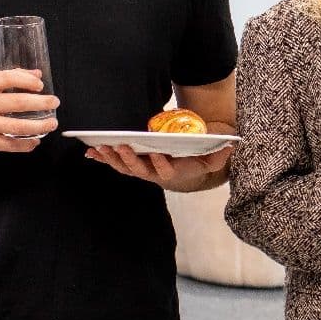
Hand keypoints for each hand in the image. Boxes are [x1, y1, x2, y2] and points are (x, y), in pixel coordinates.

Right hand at [0, 69, 58, 151]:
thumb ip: (9, 78)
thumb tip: (36, 75)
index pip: (7, 79)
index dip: (27, 81)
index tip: (40, 85)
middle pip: (16, 103)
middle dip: (40, 103)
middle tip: (54, 102)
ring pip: (16, 127)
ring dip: (38, 126)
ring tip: (52, 123)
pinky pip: (9, 145)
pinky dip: (25, 144)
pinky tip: (35, 141)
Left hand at [85, 143, 234, 191]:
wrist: (184, 168)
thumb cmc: (197, 160)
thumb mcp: (212, 159)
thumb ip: (220, 155)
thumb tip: (230, 146)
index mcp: (172, 173)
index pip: (165, 172)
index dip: (161, 164)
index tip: (157, 153)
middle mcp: (154, 173)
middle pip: (139, 170)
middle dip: (129, 159)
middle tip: (121, 146)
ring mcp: (141, 170)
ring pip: (124, 168)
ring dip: (111, 159)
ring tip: (101, 148)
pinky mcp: (131, 164)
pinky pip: (115, 163)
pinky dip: (102, 159)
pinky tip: (90, 152)